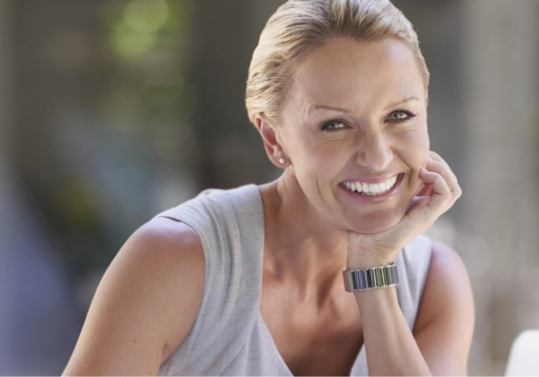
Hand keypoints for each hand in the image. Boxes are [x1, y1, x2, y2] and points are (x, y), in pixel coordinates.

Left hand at [346, 151, 461, 267]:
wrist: (366, 250)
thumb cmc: (365, 227)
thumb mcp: (375, 200)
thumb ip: (380, 186)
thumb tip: (374, 166)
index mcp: (417, 202)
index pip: (438, 178)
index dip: (430, 162)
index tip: (412, 154)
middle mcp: (427, 207)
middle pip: (449, 180)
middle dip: (437, 162)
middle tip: (420, 156)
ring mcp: (429, 213)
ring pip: (453, 186)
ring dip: (441, 169)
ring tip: (423, 164)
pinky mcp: (427, 217)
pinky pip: (447, 194)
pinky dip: (438, 179)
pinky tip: (422, 174)